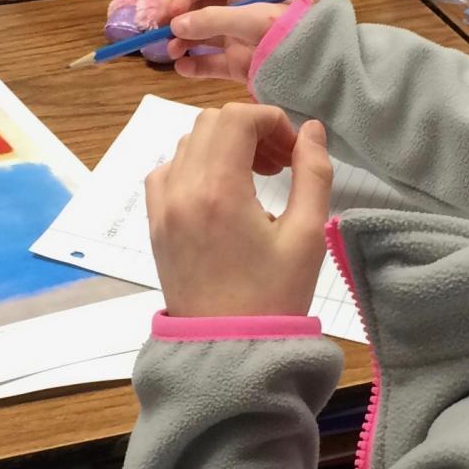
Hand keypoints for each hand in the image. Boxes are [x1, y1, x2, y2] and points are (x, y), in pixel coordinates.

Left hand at [146, 105, 331, 319]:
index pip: (237, 118)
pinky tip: (222, 193)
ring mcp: (162, 207)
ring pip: (188, 144)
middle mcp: (181, 190)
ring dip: (224, 146)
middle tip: (280, 163)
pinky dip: (196, 167)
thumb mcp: (307, 235)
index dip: (272, 120)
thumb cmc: (274, 298)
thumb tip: (311, 131)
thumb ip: (313, 174)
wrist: (228, 350)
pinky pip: (168, 172)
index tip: (294, 150)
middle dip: (250, 130)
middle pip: (211, 123)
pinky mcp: (155, 224)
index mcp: (219, 190)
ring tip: (257, 178)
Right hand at [158, 0, 288, 82]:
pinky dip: (193, 64)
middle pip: (197, 8)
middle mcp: (238, 11)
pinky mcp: (238, 64)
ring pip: (199, 36)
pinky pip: (209, 62)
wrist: (319, 66)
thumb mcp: (252, 19)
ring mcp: (237, 38)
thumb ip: (211, 20)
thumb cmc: (289, 32)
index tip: (168, 13)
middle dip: (176, 18)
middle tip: (159, 32)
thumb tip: (175, 26)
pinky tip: (182, 67)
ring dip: (180, 41)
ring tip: (171, 52)